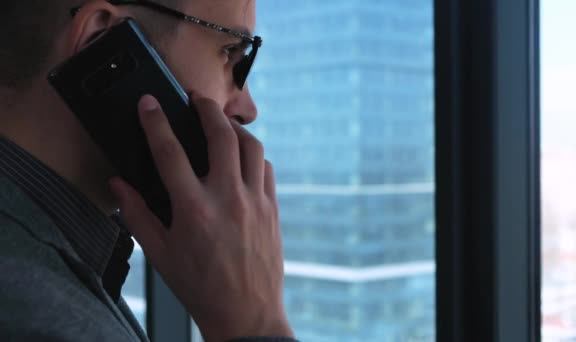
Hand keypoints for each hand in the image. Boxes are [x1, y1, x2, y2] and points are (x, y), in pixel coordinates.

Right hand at [109, 94, 293, 340]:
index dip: (155, 121)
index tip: (149, 103)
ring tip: (221, 124)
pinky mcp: (272, 209)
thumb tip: (118, 185)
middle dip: (206, 107)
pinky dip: (254, 156)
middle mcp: (227, 198)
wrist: (245, 313)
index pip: (169, 151)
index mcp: (193, 209)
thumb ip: (137, 215)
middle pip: (221, 134)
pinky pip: (266, 169)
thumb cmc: (200, 286)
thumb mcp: (160, 254)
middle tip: (196, 98)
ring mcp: (255, 201)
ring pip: (252, 146)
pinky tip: (243, 159)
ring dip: (235, 128)